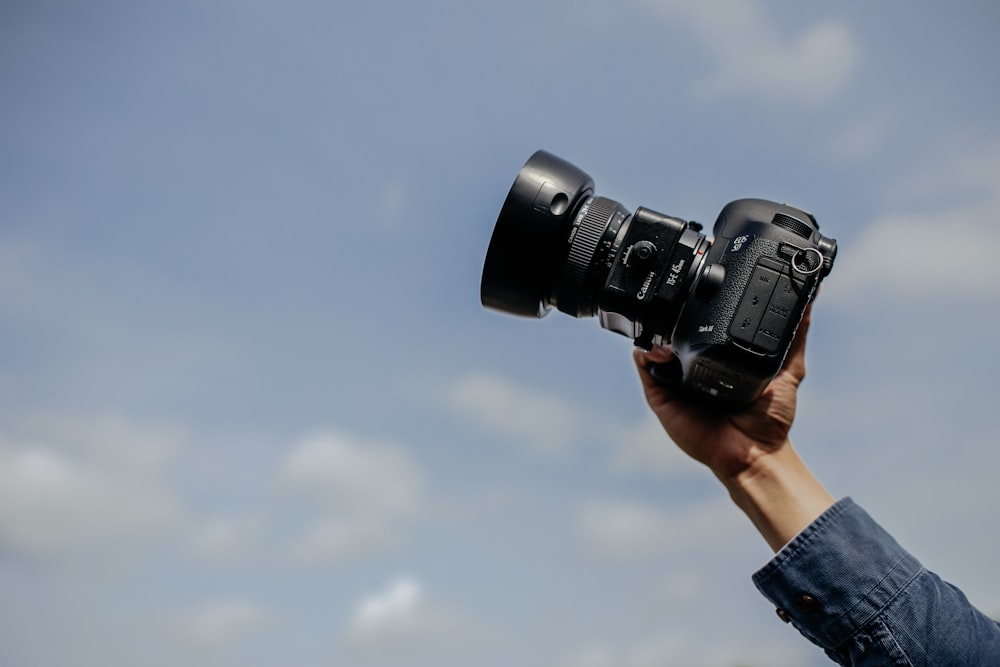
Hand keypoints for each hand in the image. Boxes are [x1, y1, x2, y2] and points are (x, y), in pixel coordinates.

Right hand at [633, 307, 833, 550]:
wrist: (752, 454)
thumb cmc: (770, 419)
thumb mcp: (789, 368)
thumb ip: (795, 335)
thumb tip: (811, 297)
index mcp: (717, 358)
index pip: (701, 325)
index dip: (698, 307)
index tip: (702, 288)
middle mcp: (692, 366)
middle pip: (673, 330)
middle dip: (672, 315)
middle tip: (680, 304)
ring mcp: (673, 380)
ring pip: (654, 343)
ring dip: (657, 330)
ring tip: (670, 328)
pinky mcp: (659, 394)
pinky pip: (644, 365)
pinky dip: (646, 351)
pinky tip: (660, 348)